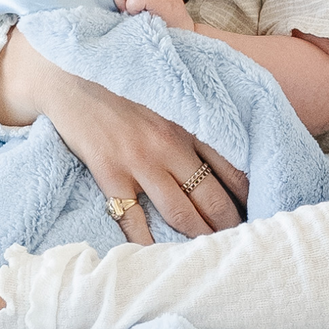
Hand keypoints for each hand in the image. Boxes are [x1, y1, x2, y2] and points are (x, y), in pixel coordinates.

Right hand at [0, 27, 248, 244]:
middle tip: (244, 242)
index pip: (232, 162)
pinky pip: (133, 220)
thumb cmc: (121, 71)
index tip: (260, 207)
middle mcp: (170, 143)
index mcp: (188, 118)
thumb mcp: (166, 76)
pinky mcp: (110, 173)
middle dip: (230, 223)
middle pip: (211, 196)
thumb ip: (194, 95)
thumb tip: (225, 104)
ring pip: (181, 212)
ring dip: (199, 237)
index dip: (249, 190)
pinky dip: (147, 243)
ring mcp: (140, 161)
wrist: (68, 69)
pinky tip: (159, 259)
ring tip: (213, 256)